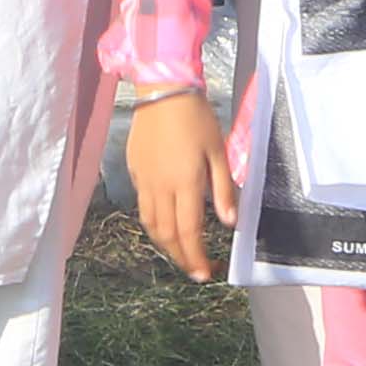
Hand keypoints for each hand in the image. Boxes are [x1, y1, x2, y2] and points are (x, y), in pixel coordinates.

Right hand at [128, 91, 238, 280]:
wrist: (163, 92)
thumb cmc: (197, 119)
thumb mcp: (219, 153)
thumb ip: (223, 190)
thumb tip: (229, 222)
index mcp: (185, 184)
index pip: (189, 231)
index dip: (196, 256)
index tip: (204, 273)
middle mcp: (161, 187)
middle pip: (167, 233)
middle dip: (181, 256)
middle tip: (194, 270)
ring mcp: (144, 179)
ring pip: (150, 222)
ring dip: (164, 243)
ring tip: (178, 252)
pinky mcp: (135, 170)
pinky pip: (142, 204)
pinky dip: (153, 221)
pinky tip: (164, 222)